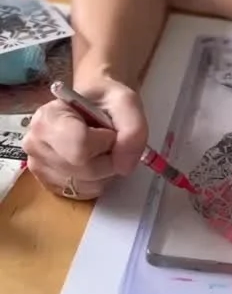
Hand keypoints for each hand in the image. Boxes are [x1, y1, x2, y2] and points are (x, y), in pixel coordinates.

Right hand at [22, 76, 147, 200]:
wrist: (90, 105)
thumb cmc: (103, 100)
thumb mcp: (126, 102)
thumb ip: (133, 130)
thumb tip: (125, 166)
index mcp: (48, 118)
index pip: (79, 147)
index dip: (105, 143)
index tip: (109, 130)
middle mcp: (36, 144)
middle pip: (85, 170)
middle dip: (109, 159)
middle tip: (110, 141)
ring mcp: (40, 167)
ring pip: (86, 185)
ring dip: (105, 172)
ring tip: (101, 149)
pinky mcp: (49, 184)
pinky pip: (83, 193)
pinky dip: (97, 181)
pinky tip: (94, 161)